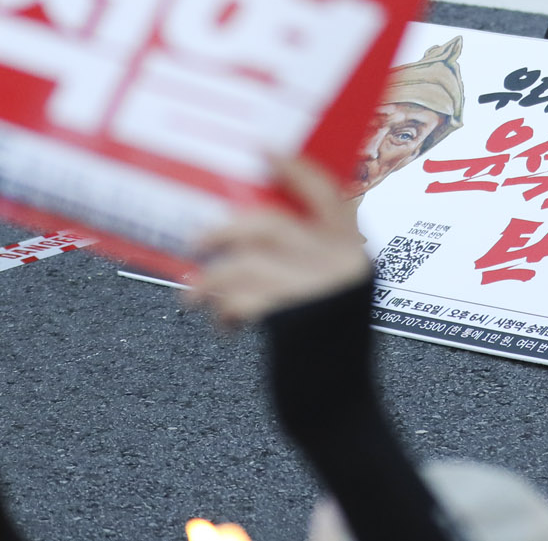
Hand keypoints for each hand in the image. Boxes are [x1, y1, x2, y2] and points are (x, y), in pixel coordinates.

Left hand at [184, 158, 372, 326]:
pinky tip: (223, 322)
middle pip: (271, 224)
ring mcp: (318, 289)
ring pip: (247, 263)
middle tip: (199, 240)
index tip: (264, 151)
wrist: (340, 396)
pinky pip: (244, 301)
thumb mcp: (335, 286)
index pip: (325, 190)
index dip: (294, 168)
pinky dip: (224, 310)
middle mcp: (340, 261)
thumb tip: (252, 227)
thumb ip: (311, 255)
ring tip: (195, 293)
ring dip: (212, 278)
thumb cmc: (331, 343)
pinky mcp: (295, 320)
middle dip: (226, 230)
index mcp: (353, 246)